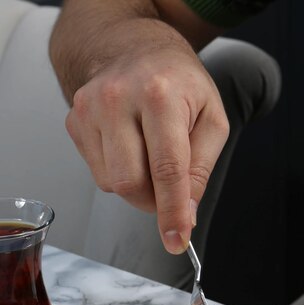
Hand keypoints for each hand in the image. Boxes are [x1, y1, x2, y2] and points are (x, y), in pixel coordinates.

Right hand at [65, 19, 228, 253]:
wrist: (135, 48)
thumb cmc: (179, 83)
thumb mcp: (211, 119)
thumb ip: (201, 169)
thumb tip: (186, 214)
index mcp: (160, 95)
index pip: (167, 169)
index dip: (172, 212)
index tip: (176, 241)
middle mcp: (118, 99)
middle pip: (130, 184)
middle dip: (153, 201)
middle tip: (169, 188)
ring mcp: (90, 109)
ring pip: (111, 184)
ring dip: (137, 186)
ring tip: (149, 154)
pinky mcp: (75, 120)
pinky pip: (98, 173)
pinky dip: (118, 171)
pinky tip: (129, 145)